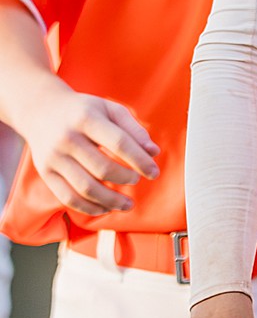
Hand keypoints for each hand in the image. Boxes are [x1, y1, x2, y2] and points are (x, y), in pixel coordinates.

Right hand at [25, 84, 158, 215]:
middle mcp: (67, 138)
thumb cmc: (83, 111)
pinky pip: (68, 198)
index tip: (154, 173)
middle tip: (137, 179)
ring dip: (111, 200)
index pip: (118, 143)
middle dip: (126, 178)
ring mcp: (53, 158)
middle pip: (102, 168)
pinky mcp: (46, 173)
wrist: (41, 109)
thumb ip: (134, 129)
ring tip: (127, 203)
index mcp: (86, 118)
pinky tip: (106, 208)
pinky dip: (90, 208)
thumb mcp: (109, 109)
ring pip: (85, 188)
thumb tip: (153, 152)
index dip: (140, 160)